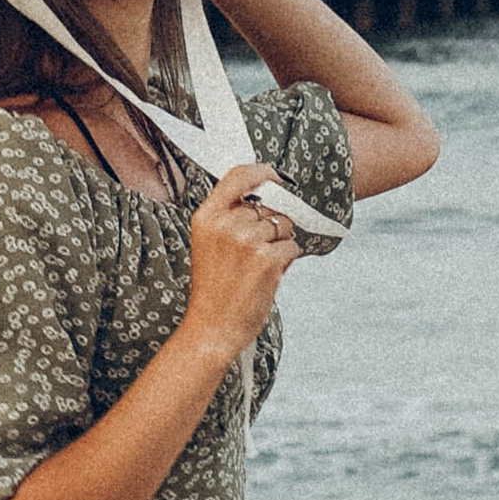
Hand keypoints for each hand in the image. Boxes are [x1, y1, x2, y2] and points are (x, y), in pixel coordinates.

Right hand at [181, 160, 301, 361]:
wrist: (212, 328)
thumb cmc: (214, 289)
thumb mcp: (209, 244)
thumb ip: (231, 217)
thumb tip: (270, 196)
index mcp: (206, 217)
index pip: (237, 176)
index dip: (261, 171)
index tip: (275, 176)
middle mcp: (225, 225)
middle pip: (267, 207)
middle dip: (270, 226)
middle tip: (253, 255)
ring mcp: (246, 241)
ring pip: (283, 226)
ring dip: (279, 245)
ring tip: (257, 267)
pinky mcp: (267, 260)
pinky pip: (292, 247)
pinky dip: (286, 261)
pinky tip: (267, 276)